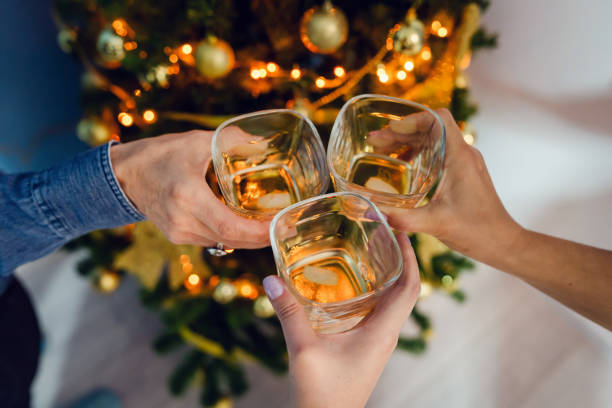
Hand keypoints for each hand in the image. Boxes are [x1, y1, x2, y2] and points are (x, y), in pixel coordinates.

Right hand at [110, 130, 269, 248]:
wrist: (122, 176)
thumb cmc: (159, 155)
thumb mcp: (196, 141)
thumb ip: (231, 140)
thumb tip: (263, 143)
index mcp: (188, 197)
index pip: (232, 227)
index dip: (259, 232)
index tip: (280, 225)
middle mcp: (183, 221)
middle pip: (232, 240)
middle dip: (261, 237)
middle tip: (285, 226)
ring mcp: (179, 233)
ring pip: (223, 242)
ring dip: (248, 238)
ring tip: (271, 225)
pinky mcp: (178, 236)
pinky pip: (212, 240)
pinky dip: (232, 235)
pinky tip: (246, 224)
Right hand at [263, 234, 419, 407]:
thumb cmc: (322, 394)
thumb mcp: (303, 349)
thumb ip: (289, 313)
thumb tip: (272, 279)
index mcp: (382, 332)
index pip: (410, 288)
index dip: (410, 258)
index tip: (402, 232)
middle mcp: (386, 335)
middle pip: (405, 290)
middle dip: (401, 260)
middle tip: (385, 234)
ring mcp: (379, 342)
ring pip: (393, 301)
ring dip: (389, 275)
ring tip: (372, 250)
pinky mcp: (368, 347)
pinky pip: (379, 312)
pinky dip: (375, 291)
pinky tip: (352, 283)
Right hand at [386, 109, 522, 260]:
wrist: (503, 243)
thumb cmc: (477, 231)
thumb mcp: (435, 224)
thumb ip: (401, 218)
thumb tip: (370, 213)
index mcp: (460, 158)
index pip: (438, 119)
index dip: (411, 119)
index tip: (390, 130)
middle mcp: (464, 154)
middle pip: (430, 128)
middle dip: (401, 131)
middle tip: (374, 142)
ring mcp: (465, 162)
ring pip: (433, 139)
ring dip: (407, 141)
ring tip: (382, 151)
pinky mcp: (464, 172)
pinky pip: (438, 152)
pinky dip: (418, 153)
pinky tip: (402, 166)